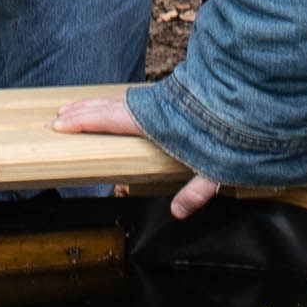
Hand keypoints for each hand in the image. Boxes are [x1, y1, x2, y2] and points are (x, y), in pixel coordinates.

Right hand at [54, 91, 218, 217]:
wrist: (250, 94)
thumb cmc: (234, 130)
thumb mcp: (217, 166)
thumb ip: (197, 189)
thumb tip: (178, 211)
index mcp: (158, 122)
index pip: (113, 119)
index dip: (85, 121)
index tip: (60, 124)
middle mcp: (156, 107)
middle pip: (110, 106)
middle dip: (82, 112)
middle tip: (56, 118)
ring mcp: (162, 99)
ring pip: (120, 100)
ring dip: (95, 105)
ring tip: (73, 110)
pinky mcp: (171, 97)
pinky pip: (132, 99)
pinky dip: (113, 102)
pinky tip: (110, 106)